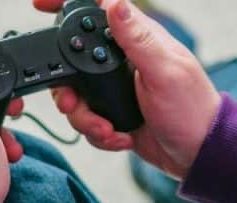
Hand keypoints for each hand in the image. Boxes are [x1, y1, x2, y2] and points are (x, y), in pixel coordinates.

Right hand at [35, 0, 220, 178]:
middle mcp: (123, 60)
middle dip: (68, 89)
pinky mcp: (112, 111)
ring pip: (76, 95)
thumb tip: (115, 4)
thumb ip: (138, 39)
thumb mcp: (165, 72)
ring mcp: (115, 87)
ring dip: (85, 118)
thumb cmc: (191, 110)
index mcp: (138, 39)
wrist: (195, 154)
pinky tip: (119, 136)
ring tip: (107, 129)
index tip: (41, 5)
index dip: (67, 5)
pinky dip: (97, 133)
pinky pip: (87, 119)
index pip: (99, 9)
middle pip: (74, 61)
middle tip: (73, 104)